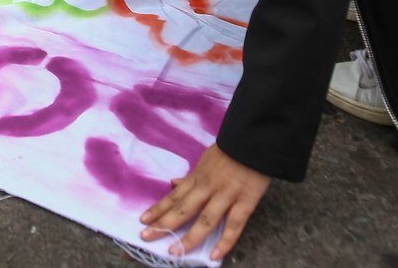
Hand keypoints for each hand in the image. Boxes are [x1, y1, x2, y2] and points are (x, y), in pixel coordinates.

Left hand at [139, 144, 269, 260]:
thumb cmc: (230, 150)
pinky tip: (215, 256)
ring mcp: (226, 196)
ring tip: (175, 251)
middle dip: (164, 224)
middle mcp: (207, 188)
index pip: (174, 197)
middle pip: (183, 209)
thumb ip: (191, 175)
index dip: (158, 209)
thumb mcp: (205, 159)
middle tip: (146, 237)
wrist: (254, 140)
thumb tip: (173, 183)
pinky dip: (225, 242)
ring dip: (189, 238)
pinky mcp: (245, 202)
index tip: (143, 220)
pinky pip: (234, 225)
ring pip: (205, 220)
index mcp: (198, 177)